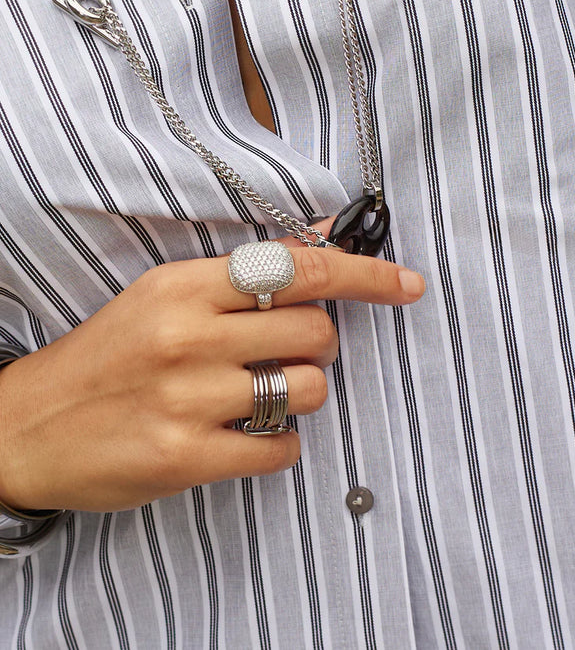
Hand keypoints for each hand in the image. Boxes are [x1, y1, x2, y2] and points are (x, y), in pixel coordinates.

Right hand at [0, 227, 423, 511]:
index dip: (362, 272)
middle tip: (284, 353)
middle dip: (318, 346)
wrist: (27, 427)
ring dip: (298, 394)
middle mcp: (187, 337)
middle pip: (317, 333)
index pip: (296, 267)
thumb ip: (240, 281)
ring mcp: (187, 400)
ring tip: (257, 396)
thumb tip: (320, 251)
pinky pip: (280, 448)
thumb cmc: (105, 359)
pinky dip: (276, 443)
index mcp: (182, 287)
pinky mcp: (185, 458)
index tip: (403, 283)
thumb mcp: (161, 299)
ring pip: (307, 391)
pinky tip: (242, 436)